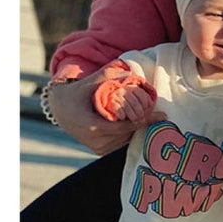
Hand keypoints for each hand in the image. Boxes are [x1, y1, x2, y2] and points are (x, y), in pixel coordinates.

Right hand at [48, 66, 165, 155]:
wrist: (60, 109)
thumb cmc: (77, 94)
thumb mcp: (90, 83)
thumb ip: (107, 76)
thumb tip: (127, 70)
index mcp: (93, 127)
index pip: (126, 126)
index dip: (145, 120)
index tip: (162, 115)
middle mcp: (96, 141)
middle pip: (128, 134)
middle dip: (142, 123)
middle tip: (159, 114)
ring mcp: (98, 148)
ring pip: (126, 140)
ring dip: (136, 129)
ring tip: (147, 117)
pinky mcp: (100, 151)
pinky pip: (120, 143)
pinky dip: (128, 133)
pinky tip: (135, 123)